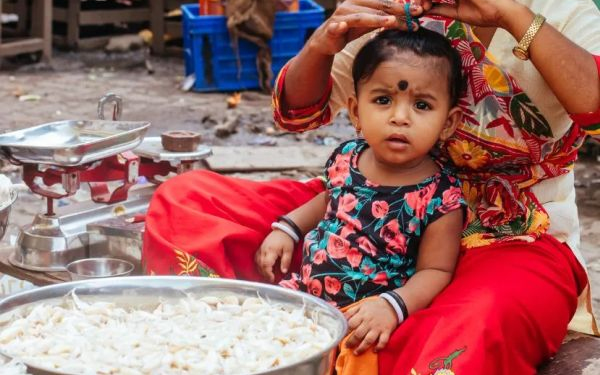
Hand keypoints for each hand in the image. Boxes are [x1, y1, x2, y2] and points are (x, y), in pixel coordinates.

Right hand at [255, 230, 294, 282]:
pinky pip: (256, 258)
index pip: (266, 264)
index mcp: (271, 251)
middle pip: (260, 265)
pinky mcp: (260, 248)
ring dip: (261, 270)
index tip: (272, 279)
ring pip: (257, 262)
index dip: (268, 273)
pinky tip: (262, 268)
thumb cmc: (287, 241)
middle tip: (271, 279)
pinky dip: (258, 265)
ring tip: (267, 275)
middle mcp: (263, 250)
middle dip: (265, 274)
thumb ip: (286, 261)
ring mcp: (260, 249)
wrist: (283, 230)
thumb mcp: (289, 251)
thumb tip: (283, 272)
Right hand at [307, 0, 429, 55]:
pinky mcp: (332, 28)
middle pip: (377, 7)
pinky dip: (338, 26)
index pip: (386, 3)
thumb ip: (386, 18)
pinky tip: (342, 26)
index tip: (419, 11)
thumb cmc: (351, 29)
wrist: (327, 39)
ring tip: (389, 22)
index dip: (402, 6)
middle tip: (413, 15)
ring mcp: (341, 16)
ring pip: (361, 17)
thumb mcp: (371, 22)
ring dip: (375, 19)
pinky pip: (336, 27)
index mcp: (363, 1)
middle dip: (396, 12)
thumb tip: (410, 17)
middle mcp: (352, 5)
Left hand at [344, 297, 397, 354]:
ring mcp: (378, 328)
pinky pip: (383, 341)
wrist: (392, 305)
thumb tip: (340, 317)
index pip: (351, 324)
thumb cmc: (374, 306)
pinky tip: (374, 351)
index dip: (344, 331)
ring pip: (369, 340)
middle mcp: (369, 322)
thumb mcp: (361, 305)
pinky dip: (379, 347)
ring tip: (356, 353)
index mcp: (362, 315)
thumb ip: (350, 311)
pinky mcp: (387, 331)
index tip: (340, 336)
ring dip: (362, 348)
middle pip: (358, 334)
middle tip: (346, 346)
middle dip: (351, 342)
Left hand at [426, 0, 524, 28]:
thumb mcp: (458, 13)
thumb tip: (427, 10)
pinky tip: (428, 4)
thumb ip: (442, 9)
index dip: (424, 1)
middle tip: (419, 8)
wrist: (501, 12)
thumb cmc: (484, 14)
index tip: (420, 9)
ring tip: (422, 6)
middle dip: (422, 0)